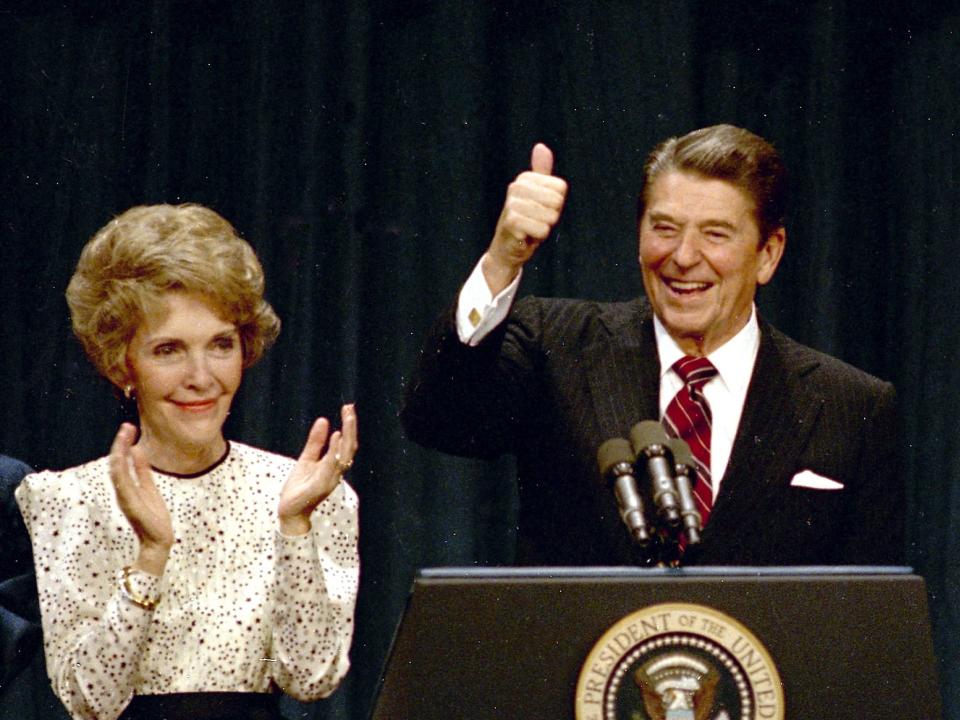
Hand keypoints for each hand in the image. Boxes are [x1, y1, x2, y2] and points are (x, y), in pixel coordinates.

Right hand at [109, 423, 173, 575]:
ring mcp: (124, 497)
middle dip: (120, 444)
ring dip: (119, 452)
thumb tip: (137, 450)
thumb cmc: (153, 516)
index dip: (123, 444)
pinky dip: (121, 469)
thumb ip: (142, 471)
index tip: (129, 428)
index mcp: (127, 486)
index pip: (121, 461)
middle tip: (126, 426)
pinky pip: (122, 483)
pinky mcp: (130, 503)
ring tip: (124, 435)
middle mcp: (122, 490)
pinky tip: (123, 455)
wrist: (158, 540)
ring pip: (117, 470)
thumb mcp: (149, 487)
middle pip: (116, 463)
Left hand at [278, 404, 357, 535]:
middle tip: (350, 409)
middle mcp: (336, 472)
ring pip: (344, 455)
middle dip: (351, 427)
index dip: (349, 427)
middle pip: (349, 448)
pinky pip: (331, 466)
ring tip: (347, 418)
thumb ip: (315, 442)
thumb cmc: (300, 487)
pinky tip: (335, 437)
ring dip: (347, 436)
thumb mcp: (306, 459)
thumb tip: (324, 420)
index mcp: (334, 466)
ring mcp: (330, 479)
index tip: (348, 408)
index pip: (346, 444)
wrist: (290, 511)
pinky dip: (335, 451)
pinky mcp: (320, 485)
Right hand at [483, 143, 567, 293]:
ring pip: (551, 217)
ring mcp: (512, 203)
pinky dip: (537, 237)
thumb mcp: (539, 195)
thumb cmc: (527, 220)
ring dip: (544, 228)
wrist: (507, 247)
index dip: (556, 205)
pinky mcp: (511, 221)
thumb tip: (541, 146)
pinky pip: (542, 229)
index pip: (560, 189)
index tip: (541, 210)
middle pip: (557, 202)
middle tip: (536, 221)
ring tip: (531, 229)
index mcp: (525, 178)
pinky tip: (526, 236)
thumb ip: (542, 172)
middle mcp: (516, 187)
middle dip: (551, 217)